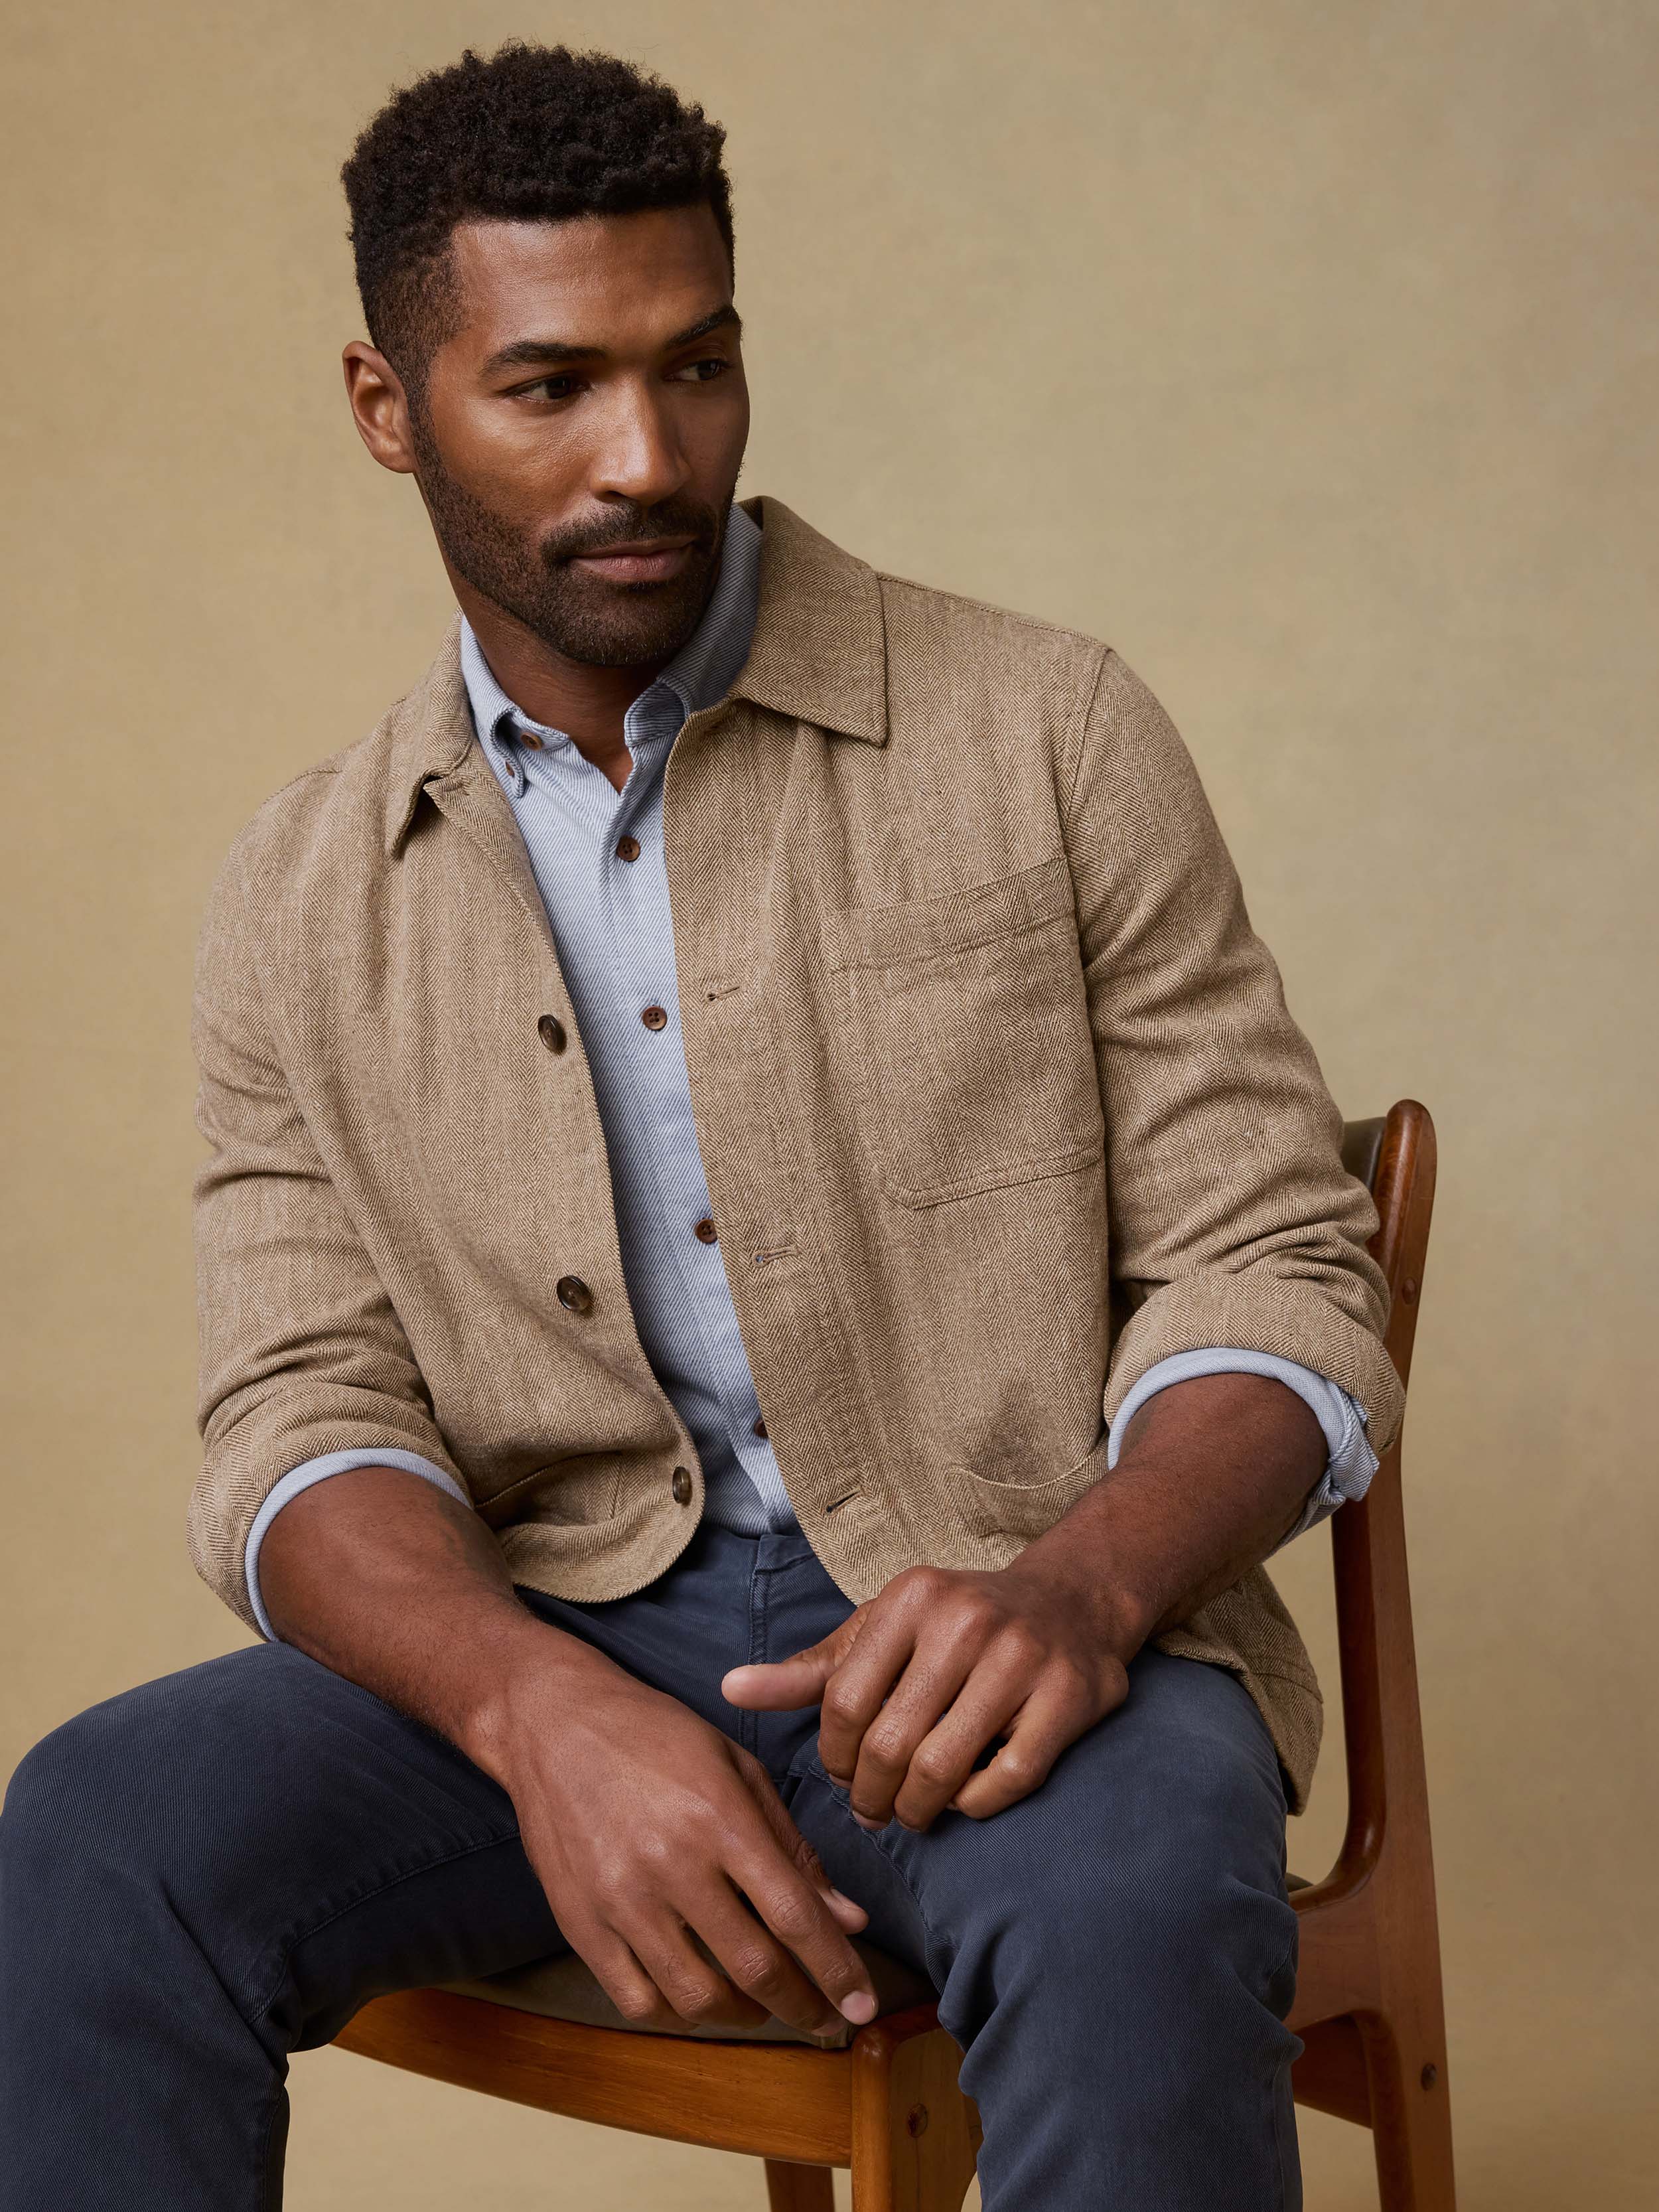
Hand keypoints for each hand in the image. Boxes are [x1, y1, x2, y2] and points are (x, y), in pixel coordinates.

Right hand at [485, 1651, 879, 2037]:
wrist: (552, 1723)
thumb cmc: (656, 1737)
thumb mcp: (738, 1769)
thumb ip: (793, 1848)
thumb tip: (848, 1919)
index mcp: (719, 1818)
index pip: (795, 1915)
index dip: (837, 1971)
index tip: (862, 2007)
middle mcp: (670, 1864)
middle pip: (753, 1967)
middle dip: (802, 2007)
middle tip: (824, 2022)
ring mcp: (618, 1899)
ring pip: (695, 1997)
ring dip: (742, 2016)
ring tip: (761, 2006)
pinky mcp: (578, 1922)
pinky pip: (636, 2001)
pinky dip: (676, 2014)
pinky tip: (697, 1997)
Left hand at [722, 1556, 1133, 1833]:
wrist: (1073, 1600)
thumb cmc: (959, 1624)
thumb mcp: (884, 1629)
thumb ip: (812, 1669)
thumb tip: (729, 1689)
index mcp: (911, 1598)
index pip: (844, 1701)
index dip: (835, 1757)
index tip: (842, 1777)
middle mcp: (965, 1620)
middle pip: (890, 1743)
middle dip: (872, 1795)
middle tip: (874, 1811)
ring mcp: (1021, 1658)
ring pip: (942, 1769)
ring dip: (918, 1810)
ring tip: (912, 1812)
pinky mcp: (1067, 1696)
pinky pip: (1004, 1781)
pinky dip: (974, 1806)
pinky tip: (964, 1799)